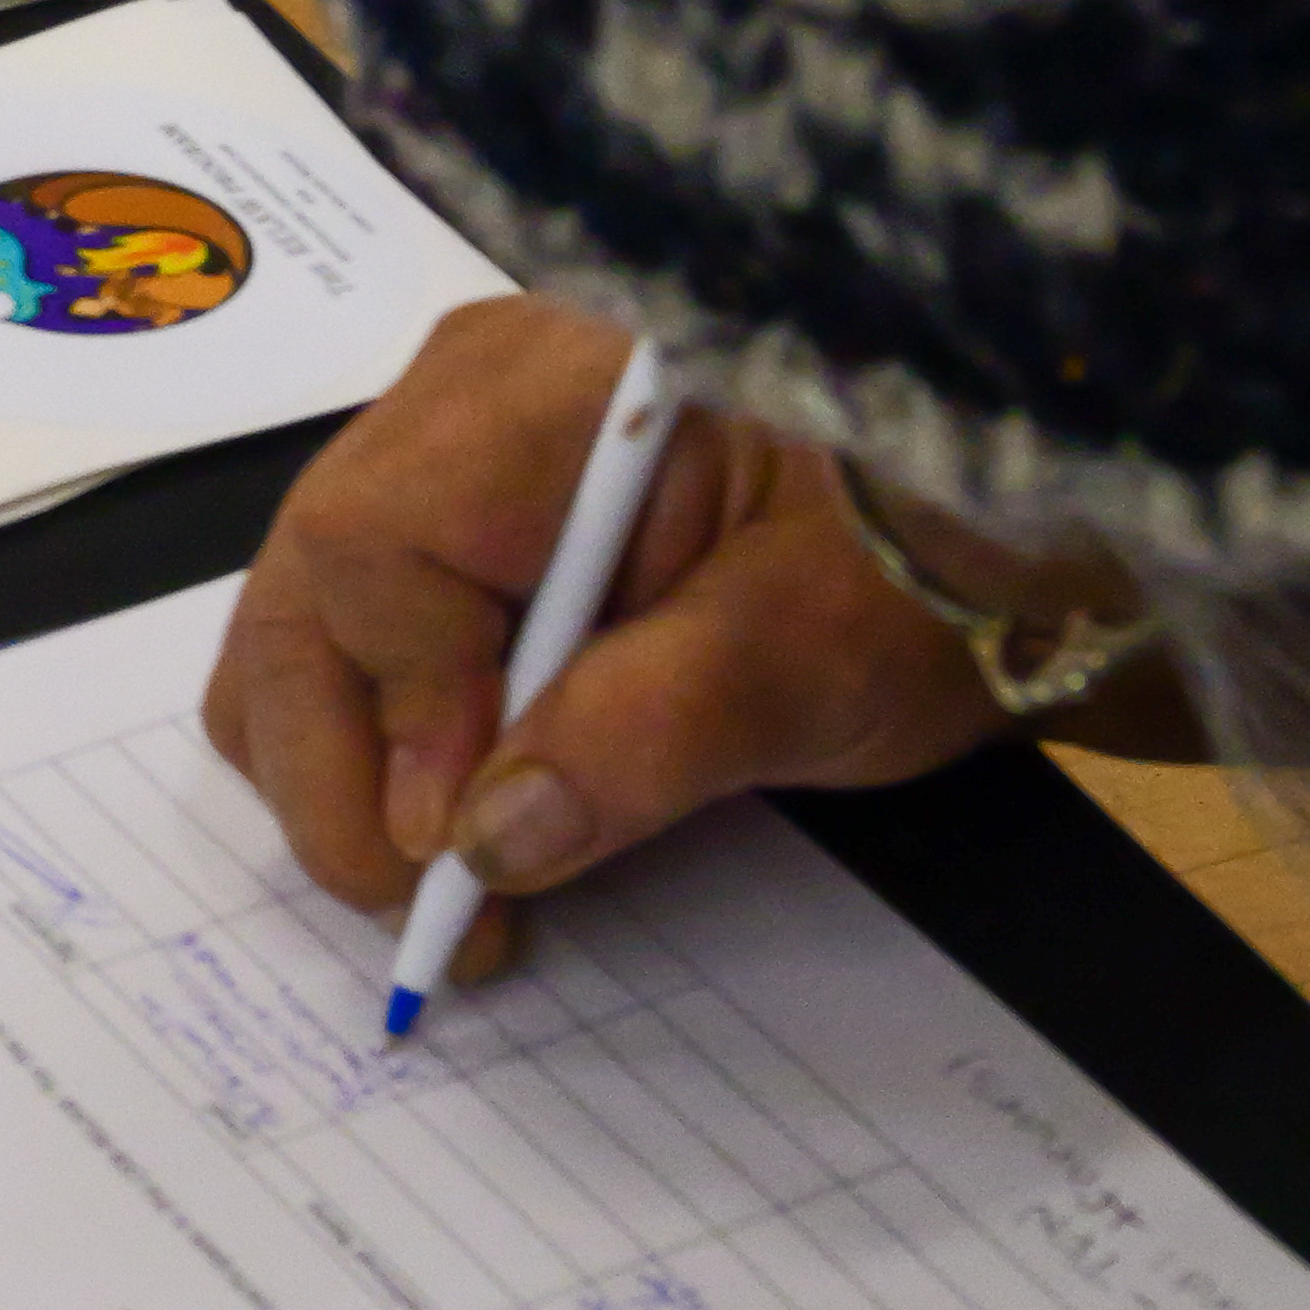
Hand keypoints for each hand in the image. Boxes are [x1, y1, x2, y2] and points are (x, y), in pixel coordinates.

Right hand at [201, 299, 1012, 971]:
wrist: (1008, 547)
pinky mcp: (469, 535)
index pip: (369, 551)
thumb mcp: (816, 654)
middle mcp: (458, 404)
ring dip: (358, 777)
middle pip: (302, 594)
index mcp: (536, 394)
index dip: (394, 718)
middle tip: (434, 915)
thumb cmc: (928, 571)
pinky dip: (399, 751)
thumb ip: (648, 729)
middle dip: (339, 773)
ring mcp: (449, 464)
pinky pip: (367, 645)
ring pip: (310, 631)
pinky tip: (483, 819)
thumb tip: (483, 841)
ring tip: (463, 885)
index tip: (464, 855)